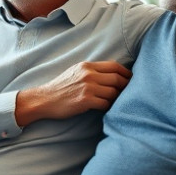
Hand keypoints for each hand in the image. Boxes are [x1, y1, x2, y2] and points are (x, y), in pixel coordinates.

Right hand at [15, 61, 131, 126]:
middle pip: (117, 78)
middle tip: (130, 93)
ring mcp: (87, 87)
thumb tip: (111, 74)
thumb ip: (92, 71)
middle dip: (126, 86)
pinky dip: (109, 107)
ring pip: (113, 92)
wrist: (44, 99)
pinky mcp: (85, 100)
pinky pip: (106, 103)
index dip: (126, 73)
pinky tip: (107, 109)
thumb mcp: (75, 72)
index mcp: (87, 66)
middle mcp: (88, 74)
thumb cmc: (61, 87)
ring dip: (118, 98)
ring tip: (118, 102)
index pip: (114, 66)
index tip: (131, 79)